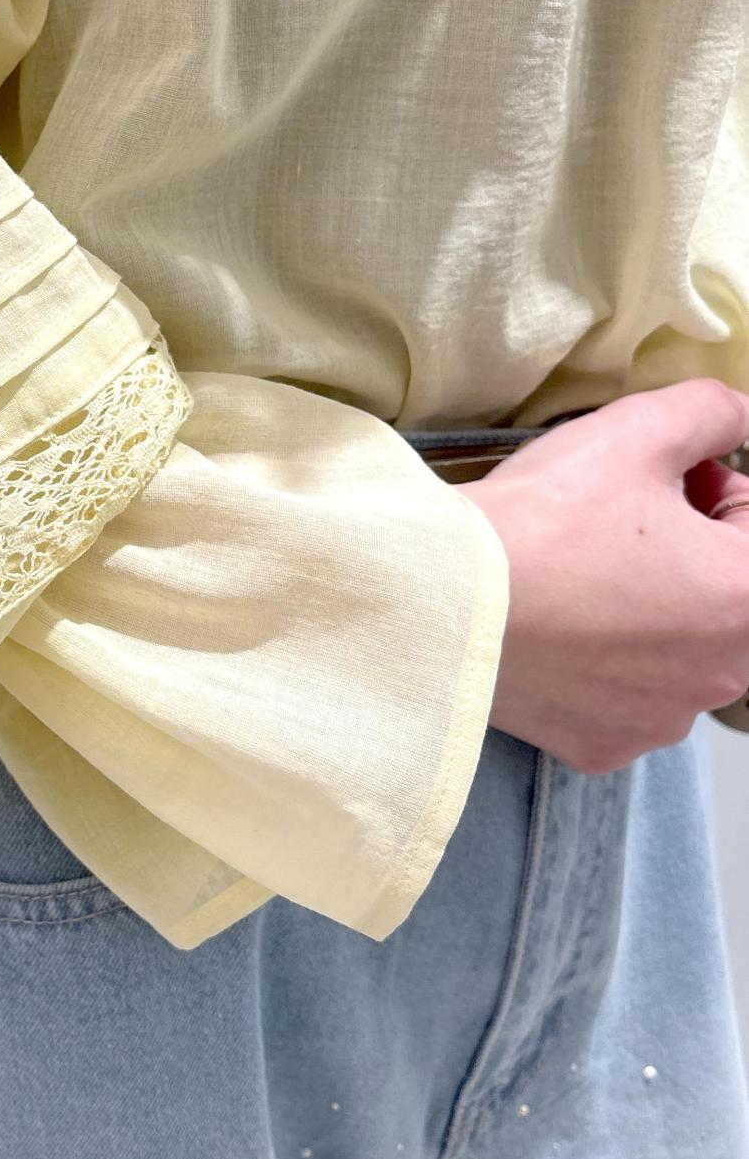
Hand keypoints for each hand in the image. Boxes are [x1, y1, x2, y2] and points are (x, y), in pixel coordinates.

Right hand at [460, 378, 748, 772]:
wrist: (441, 599)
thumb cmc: (543, 520)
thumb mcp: (638, 431)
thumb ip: (713, 412)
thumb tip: (738, 420)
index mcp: (746, 598)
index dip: (711, 488)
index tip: (659, 478)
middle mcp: (721, 675)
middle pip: (724, 594)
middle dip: (688, 552)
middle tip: (615, 521)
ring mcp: (663, 719)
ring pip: (678, 650)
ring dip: (651, 610)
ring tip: (580, 574)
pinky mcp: (605, 746)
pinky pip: (626, 698)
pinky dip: (605, 665)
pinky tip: (562, 629)